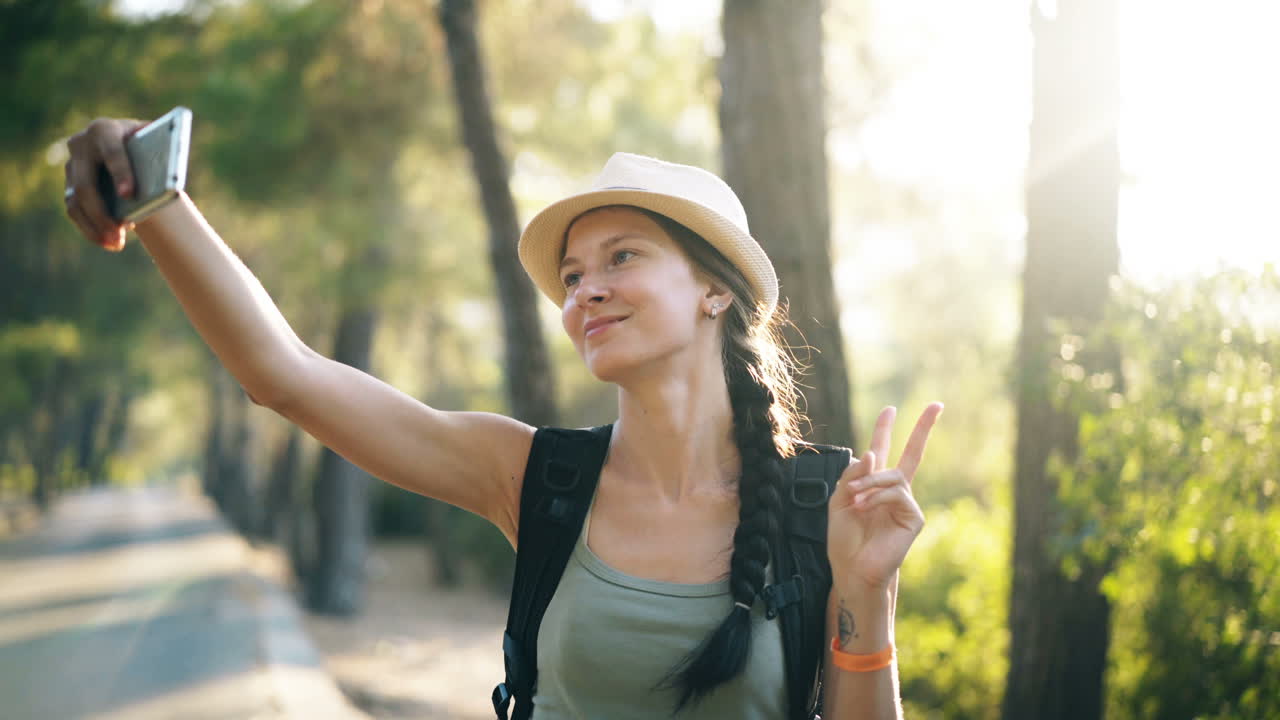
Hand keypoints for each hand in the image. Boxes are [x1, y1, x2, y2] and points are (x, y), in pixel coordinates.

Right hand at [64, 117, 146, 251]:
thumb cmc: (146, 144)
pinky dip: (90, 228)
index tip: (129, 195)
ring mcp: (71, 165)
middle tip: (121, 231)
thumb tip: (167, 176)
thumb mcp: (153, 140)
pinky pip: (74, 210)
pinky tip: (107, 242)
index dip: (120, 173)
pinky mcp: (69, 184)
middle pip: (87, 184)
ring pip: (75, 201)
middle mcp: (81, 145)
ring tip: (116, 244)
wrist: (127, 144)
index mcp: (104, 129)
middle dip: (102, 211)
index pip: (112, 153)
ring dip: (95, 225)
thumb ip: (159, 150)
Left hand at [827, 403, 942, 592]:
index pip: (882, 450)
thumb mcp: (839, 501)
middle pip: (913, 453)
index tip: (890, 408)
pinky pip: (897, 494)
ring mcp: (906, 503)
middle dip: (923, 428)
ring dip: (870, 482)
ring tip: (855, 498)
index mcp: (874, 484)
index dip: (885, 429)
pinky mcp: (914, 517)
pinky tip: (865, 509)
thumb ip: (851, 475)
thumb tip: (869, 452)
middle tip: (936, 405)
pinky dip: (877, 497)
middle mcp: (894, 490)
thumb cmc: (845, 538)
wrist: (852, 568)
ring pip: (894, 475)